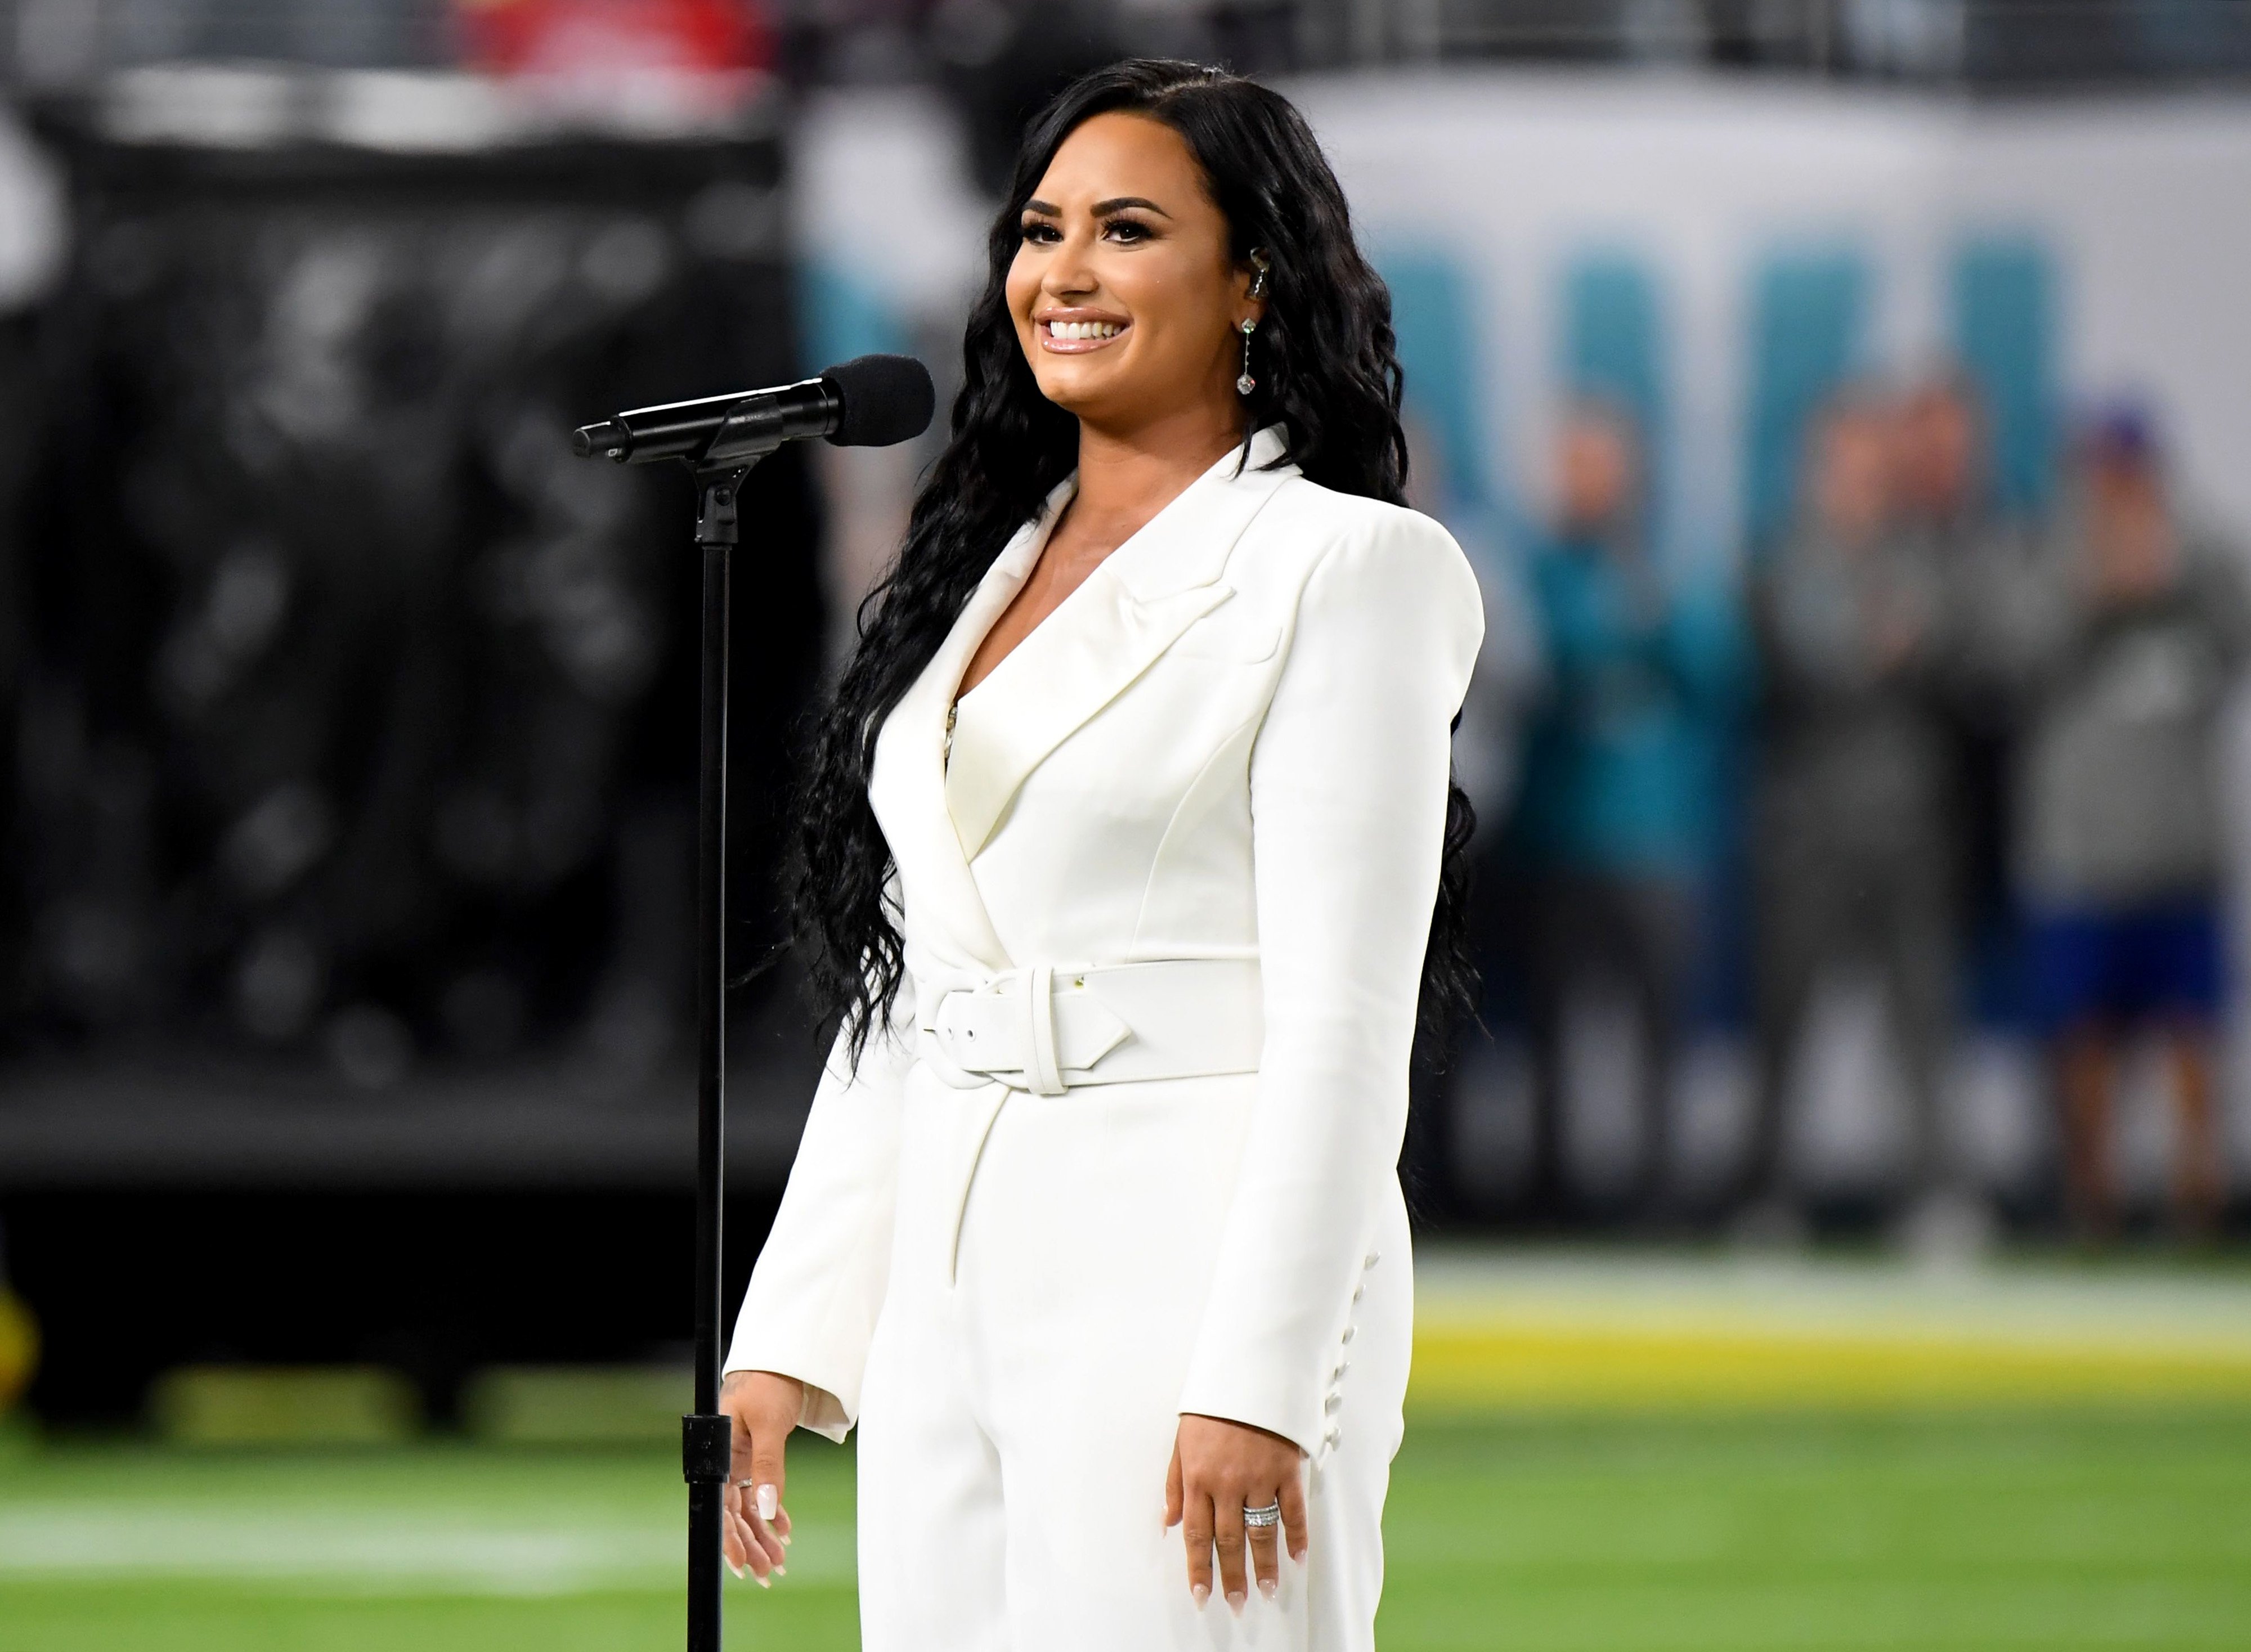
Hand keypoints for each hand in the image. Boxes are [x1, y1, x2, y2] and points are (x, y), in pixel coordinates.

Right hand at [720, 1369, 802, 1585]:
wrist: (783, 1361)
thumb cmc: (769, 1385)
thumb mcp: (768, 1424)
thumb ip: (767, 1465)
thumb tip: (766, 1509)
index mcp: (719, 1455)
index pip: (720, 1507)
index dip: (729, 1539)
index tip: (740, 1566)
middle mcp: (726, 1464)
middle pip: (734, 1515)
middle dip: (749, 1546)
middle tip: (766, 1575)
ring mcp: (741, 1463)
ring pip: (748, 1509)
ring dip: (761, 1536)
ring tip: (778, 1563)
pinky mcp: (756, 1460)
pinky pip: (761, 1495)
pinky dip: (772, 1514)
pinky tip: (783, 1532)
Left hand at [1165, 1413, 1307, 1613]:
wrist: (1249, 1373)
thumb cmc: (1212, 1407)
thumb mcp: (1182, 1440)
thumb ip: (1175, 1483)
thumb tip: (1169, 1522)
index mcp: (1198, 1477)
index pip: (1197, 1534)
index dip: (1199, 1568)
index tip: (1201, 1594)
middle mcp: (1227, 1483)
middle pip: (1229, 1540)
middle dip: (1232, 1576)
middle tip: (1236, 1603)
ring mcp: (1259, 1478)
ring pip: (1261, 1532)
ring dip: (1264, 1565)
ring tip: (1266, 1590)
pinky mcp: (1286, 1469)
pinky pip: (1293, 1510)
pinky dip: (1297, 1536)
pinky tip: (1297, 1557)